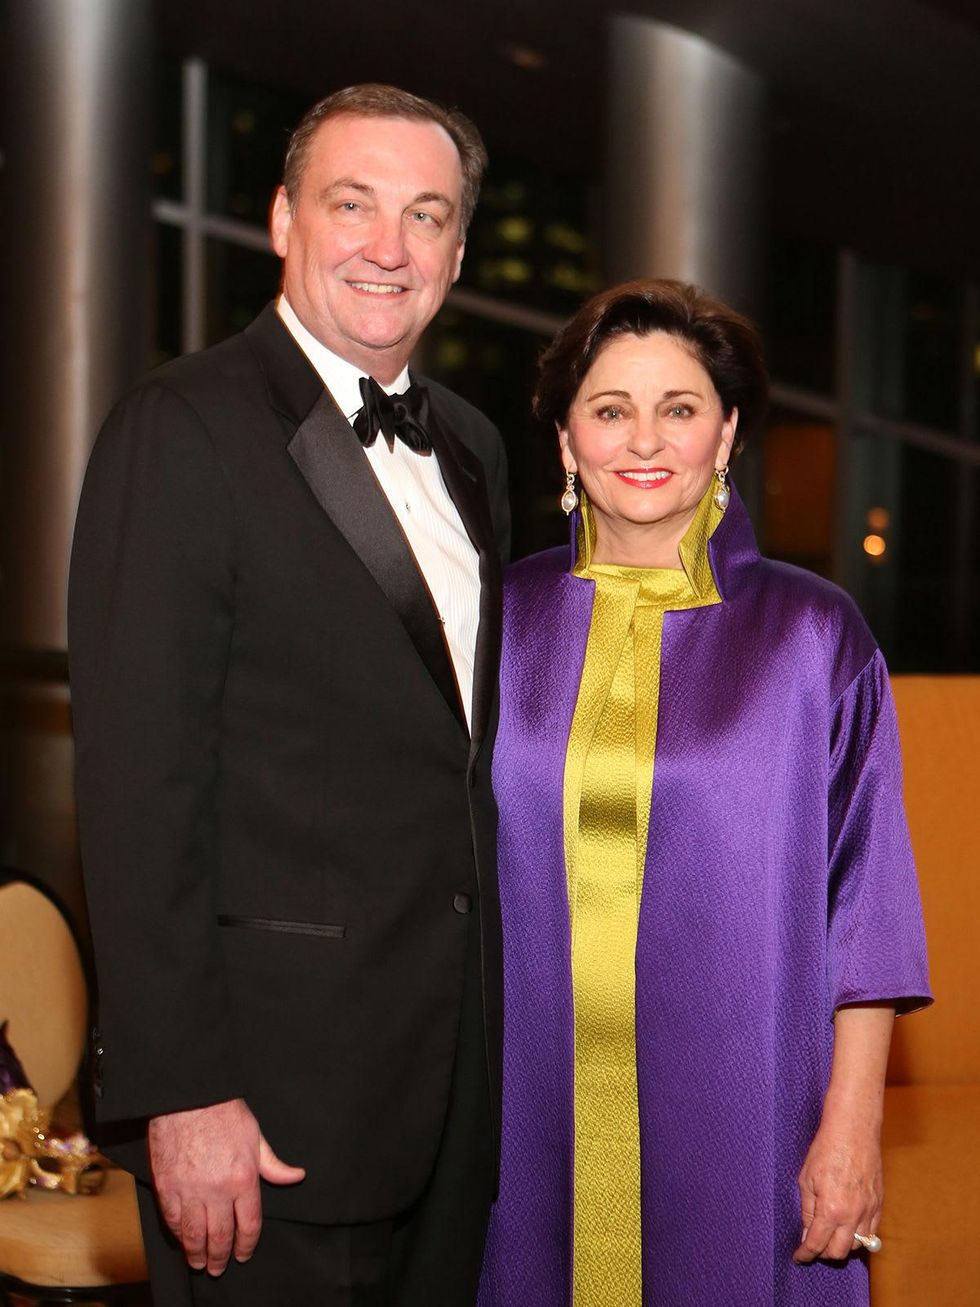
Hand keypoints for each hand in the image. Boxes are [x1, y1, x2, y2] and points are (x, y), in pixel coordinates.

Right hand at [148, 1098, 304, 1275]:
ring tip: (199, 1263)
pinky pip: (173, 1221)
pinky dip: (178, 1235)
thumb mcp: (256, 1135)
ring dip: (197, 1253)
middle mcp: (218, 1190)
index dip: (247, 1244)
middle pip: (221, 1236)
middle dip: (221, 1257)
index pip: (249, 1224)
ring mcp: (190, 1191)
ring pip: (194, 1235)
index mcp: (244, 1178)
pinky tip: (182, 1240)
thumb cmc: (224, 1111)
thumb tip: (297, 1176)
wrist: (188, 1096)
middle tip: (219, 1268)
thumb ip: (273, 1164)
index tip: (243, 1254)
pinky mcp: (166, 1187)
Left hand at [793, 1117, 882, 1262]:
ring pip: (859, 1246)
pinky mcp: (880, 1203)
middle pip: (840, 1252)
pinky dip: (860, 1236)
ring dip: (843, 1245)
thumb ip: (807, 1210)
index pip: (818, 1243)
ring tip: (830, 1236)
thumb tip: (807, 1234)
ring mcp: (870, 1210)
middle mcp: (854, 1215)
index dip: (806, 1254)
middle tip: (814, 1246)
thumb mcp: (806, 1179)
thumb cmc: (826, 1149)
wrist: (853, 1130)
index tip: (799, 1257)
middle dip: (824, 1253)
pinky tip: (849, 1227)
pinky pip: (873, 1232)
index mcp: (832, 1209)